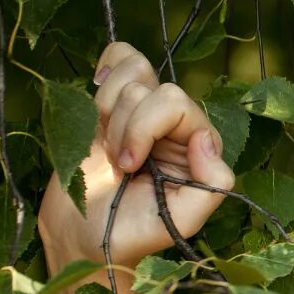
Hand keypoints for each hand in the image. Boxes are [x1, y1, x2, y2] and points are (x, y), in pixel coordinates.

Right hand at [37, 42, 234, 280]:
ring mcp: (147, 113)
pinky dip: (105, 77)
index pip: (177, 104)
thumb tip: (205, 138)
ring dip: (109, 112)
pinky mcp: (115, 105)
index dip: (144, 128)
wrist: (82, 235)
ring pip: (133, 72)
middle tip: (119, 165)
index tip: (128, 167)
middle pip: (153, 88)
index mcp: (202, 151)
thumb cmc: (131, 233)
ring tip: (108, 152)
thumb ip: (211, 185)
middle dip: (126, 126)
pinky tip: (99, 111)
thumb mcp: (180, 222)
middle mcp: (180, 128)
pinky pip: (120, 58)